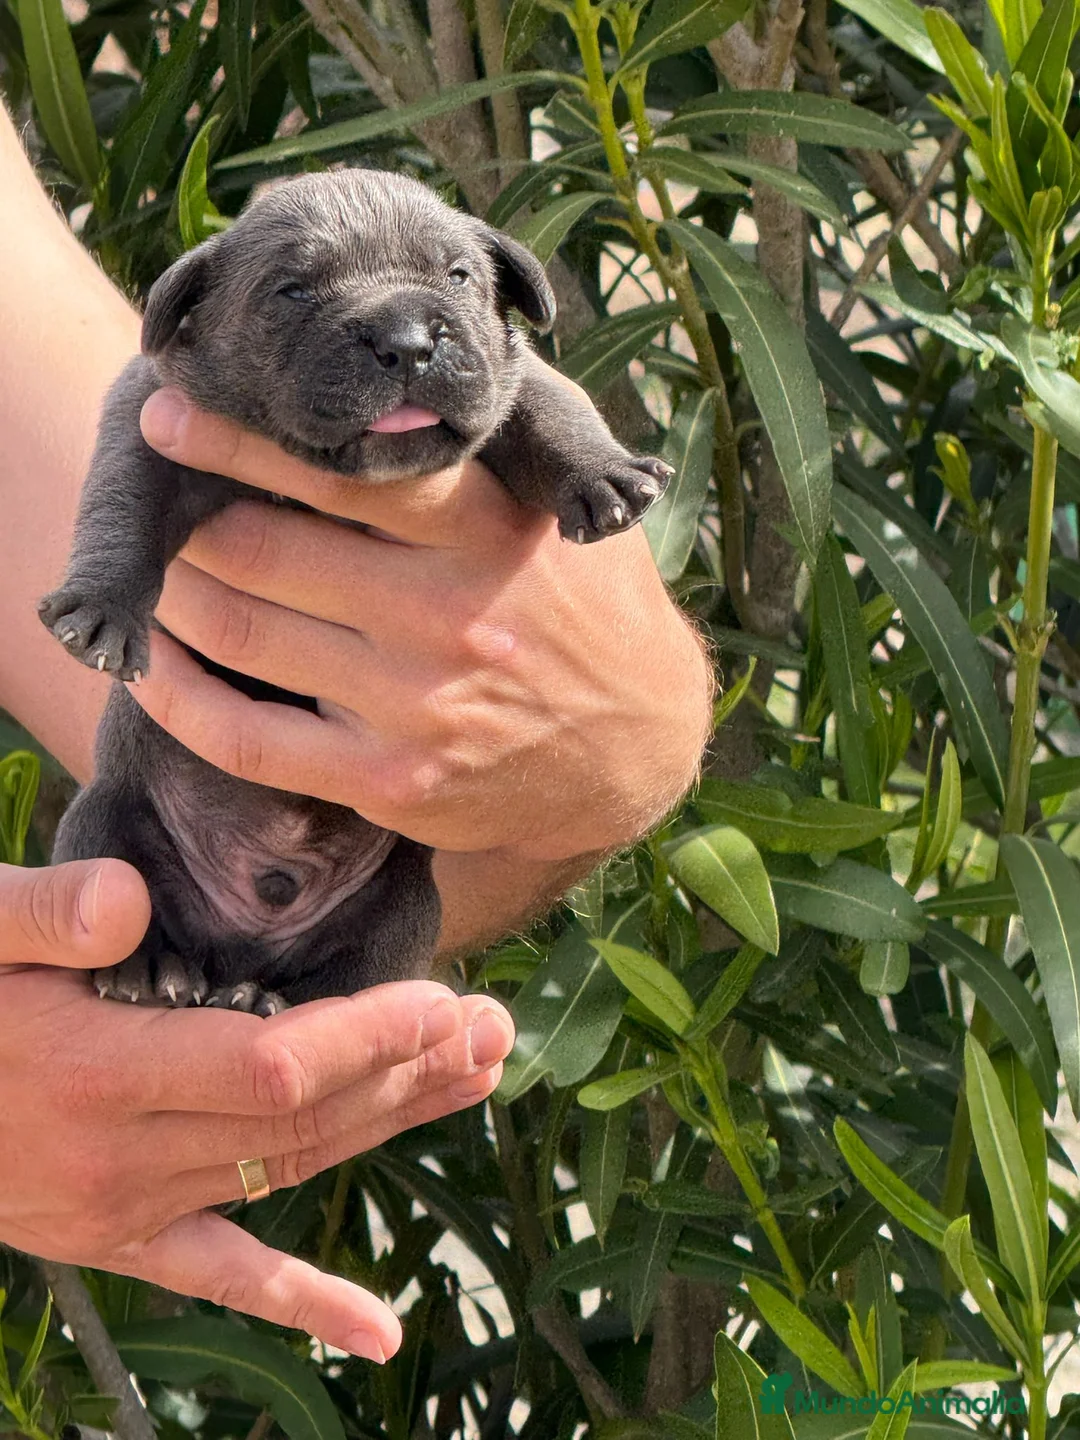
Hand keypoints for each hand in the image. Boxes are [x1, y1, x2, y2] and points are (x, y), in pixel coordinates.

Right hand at [0, 859, 512, 1358]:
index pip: (270, 1066)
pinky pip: (223, 1278)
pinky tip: (377, 1330)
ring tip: (474, 1082)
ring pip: (286, 1173)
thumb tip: (127, 902)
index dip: (367, 1038)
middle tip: (493, 1030)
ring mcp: (123, 1210)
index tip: (442, 1002)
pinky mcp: (117, 1238)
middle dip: (408, 1071)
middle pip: (301, 1120)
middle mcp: (122, 1157)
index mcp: (97, 1074)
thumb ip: (44, 914)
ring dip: (389, 1128)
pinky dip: (305, 1302)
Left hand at [132, 389, 711, 862]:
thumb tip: (412, 349)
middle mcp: (448, 617)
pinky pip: (246, 741)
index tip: (173, 409)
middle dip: (186, 514)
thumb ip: (497, 436)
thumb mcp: (570, 510)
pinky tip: (149, 661)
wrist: (637, 751)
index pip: (342, 467)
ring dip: (173, 591)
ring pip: (241, 635)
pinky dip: (177, 696)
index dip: (238, 435)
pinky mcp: (389, 783)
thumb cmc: (591, 609)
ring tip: (152, 562)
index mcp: (489, 531)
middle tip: (150, 491)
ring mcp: (416, 708)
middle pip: (264, 548)